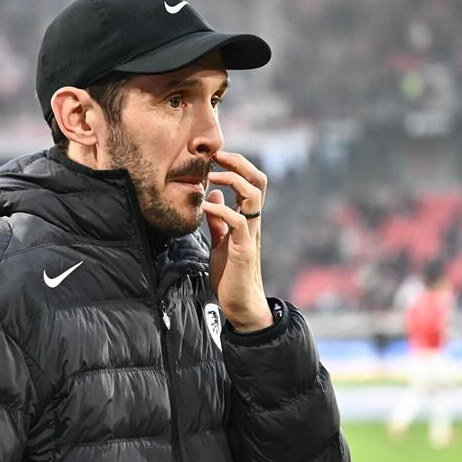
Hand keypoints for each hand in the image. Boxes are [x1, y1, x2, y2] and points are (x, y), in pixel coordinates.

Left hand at [201, 150, 273, 332]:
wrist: (240, 305)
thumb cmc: (231, 274)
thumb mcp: (220, 241)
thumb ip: (218, 220)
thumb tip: (212, 196)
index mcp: (248, 218)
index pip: (251, 182)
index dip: (237, 165)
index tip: (217, 157)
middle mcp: (253, 222)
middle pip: (258, 181)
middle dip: (239, 163)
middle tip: (217, 157)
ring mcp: (250, 234)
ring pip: (253, 195)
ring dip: (232, 181)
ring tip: (211, 178)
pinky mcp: (244, 249)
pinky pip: (237, 221)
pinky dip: (221, 209)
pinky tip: (204, 208)